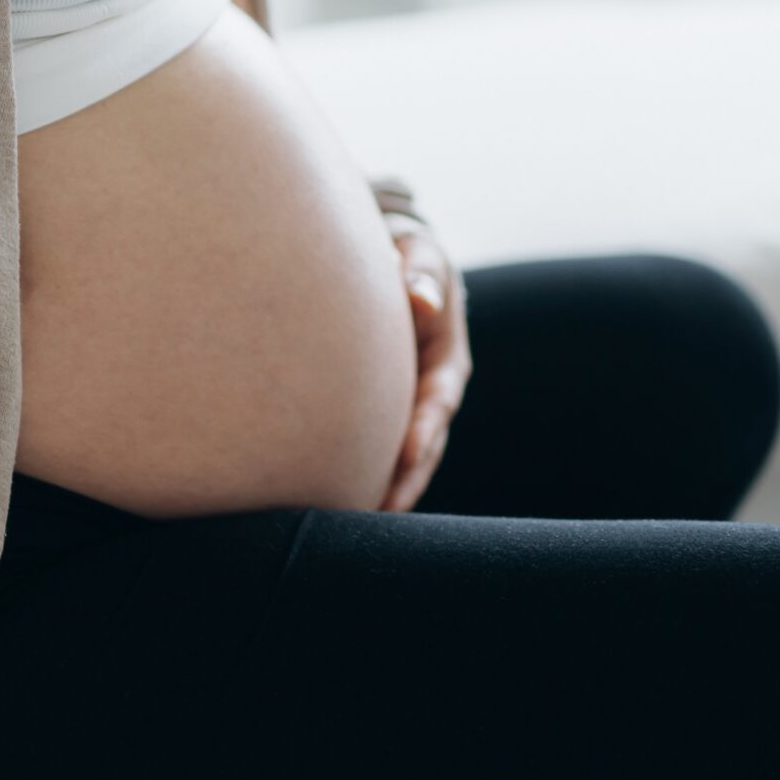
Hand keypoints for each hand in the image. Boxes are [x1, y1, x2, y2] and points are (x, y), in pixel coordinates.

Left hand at [381, 222, 471, 512]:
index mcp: (447, 359)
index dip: (425, 428)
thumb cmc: (408, 257)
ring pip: (401, 460)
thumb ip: (422, 272)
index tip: (408, 453)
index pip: (438, 401)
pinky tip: (332, 503)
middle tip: (381, 511)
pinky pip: (374, 452)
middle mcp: (432, 393)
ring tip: (353, 524)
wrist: (395, 265)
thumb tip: (421, 298)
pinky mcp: (385, 417)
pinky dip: (362, 476)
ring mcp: (409, 410)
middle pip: (424, 447)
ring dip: (384, 490)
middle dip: (406, 480)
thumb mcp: (421, 255)